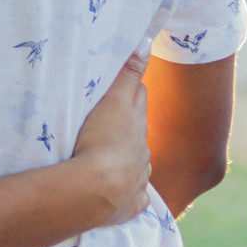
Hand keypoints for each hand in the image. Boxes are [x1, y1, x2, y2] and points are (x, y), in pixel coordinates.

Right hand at [71, 52, 151, 225]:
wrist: (99, 189)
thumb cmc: (101, 138)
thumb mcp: (112, 99)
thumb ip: (128, 72)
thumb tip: (147, 42)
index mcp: (135, 124)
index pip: (137, 99)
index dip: (131, 91)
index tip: (124, 86)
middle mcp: (141, 150)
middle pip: (139, 131)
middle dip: (132, 123)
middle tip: (115, 117)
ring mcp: (138, 179)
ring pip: (139, 163)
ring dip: (129, 158)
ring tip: (112, 156)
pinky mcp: (131, 205)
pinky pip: (136, 198)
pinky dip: (132, 193)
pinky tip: (124, 193)